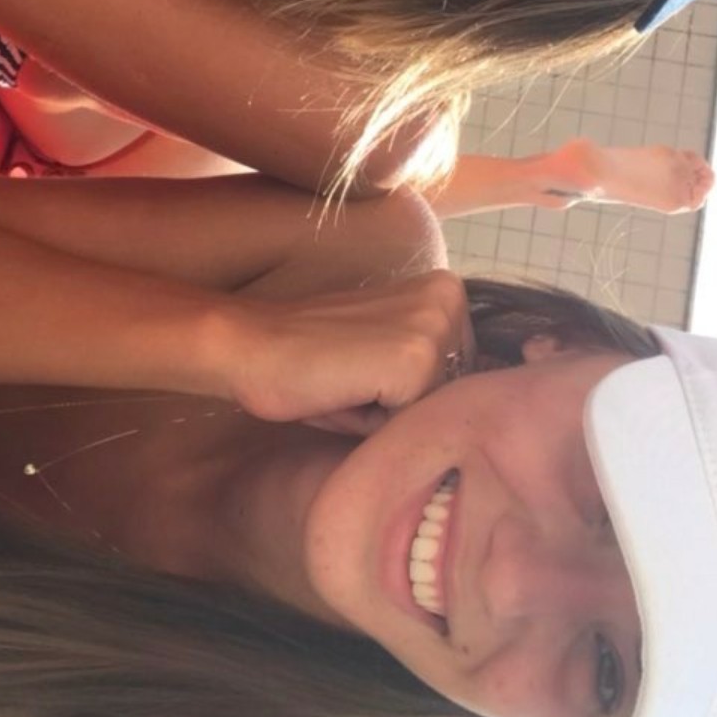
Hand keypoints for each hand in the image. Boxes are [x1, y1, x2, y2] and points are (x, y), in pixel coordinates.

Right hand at [211, 271, 475, 436]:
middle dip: (407, 405)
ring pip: (434, 411)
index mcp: (447, 291)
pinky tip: (346, 396)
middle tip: (353, 380)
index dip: (409, 392)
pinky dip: (377, 425)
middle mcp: (450, 300)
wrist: (250, 346)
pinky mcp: (416, 361)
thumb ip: (430, 367)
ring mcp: (436, 328)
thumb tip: (467, 413)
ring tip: (350, 387)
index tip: (364, 370)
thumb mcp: (385, 351)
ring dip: (393, 416)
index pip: (459, 376)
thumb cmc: (310, 359)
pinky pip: (412, 425)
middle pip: (453, 393)